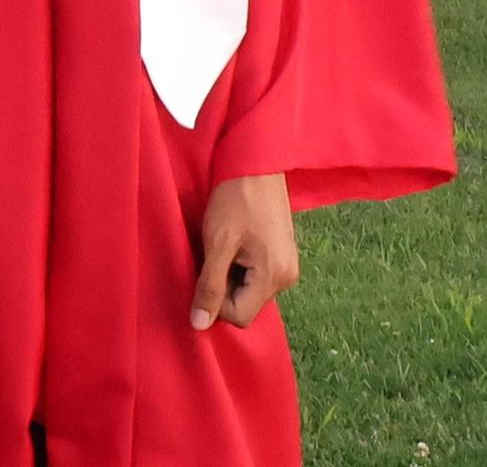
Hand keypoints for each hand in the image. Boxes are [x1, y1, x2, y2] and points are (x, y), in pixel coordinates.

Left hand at [190, 172, 299, 330]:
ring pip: (249, 289)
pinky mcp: (282, 252)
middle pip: (246, 304)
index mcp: (274, 278)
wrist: (256, 162)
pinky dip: (239, 264)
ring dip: (230, 274)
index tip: (203, 271)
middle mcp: (287, 277)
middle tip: (210, 254)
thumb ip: (210, 286)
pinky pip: (256, 274)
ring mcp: (287, 265)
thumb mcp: (217, 243)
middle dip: (223, 286)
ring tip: (221, 244)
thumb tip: (199, 325)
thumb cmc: (234, 199)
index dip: (215, 301)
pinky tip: (232, 240)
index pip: (240, 316)